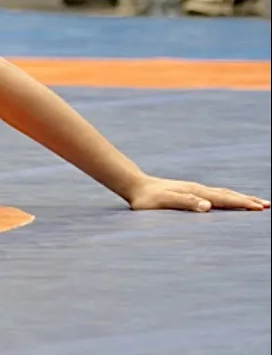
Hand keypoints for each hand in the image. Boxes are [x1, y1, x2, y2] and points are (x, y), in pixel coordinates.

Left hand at [126, 176, 269, 212]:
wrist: (135, 185)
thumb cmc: (146, 199)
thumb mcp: (163, 202)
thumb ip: (184, 203)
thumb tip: (207, 206)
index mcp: (195, 193)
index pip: (223, 199)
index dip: (241, 204)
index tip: (259, 208)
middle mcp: (198, 189)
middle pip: (228, 195)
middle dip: (247, 200)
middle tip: (267, 206)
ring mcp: (195, 189)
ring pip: (223, 194)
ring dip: (240, 198)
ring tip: (256, 203)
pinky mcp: (191, 191)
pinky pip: (216, 194)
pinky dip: (229, 197)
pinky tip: (231, 200)